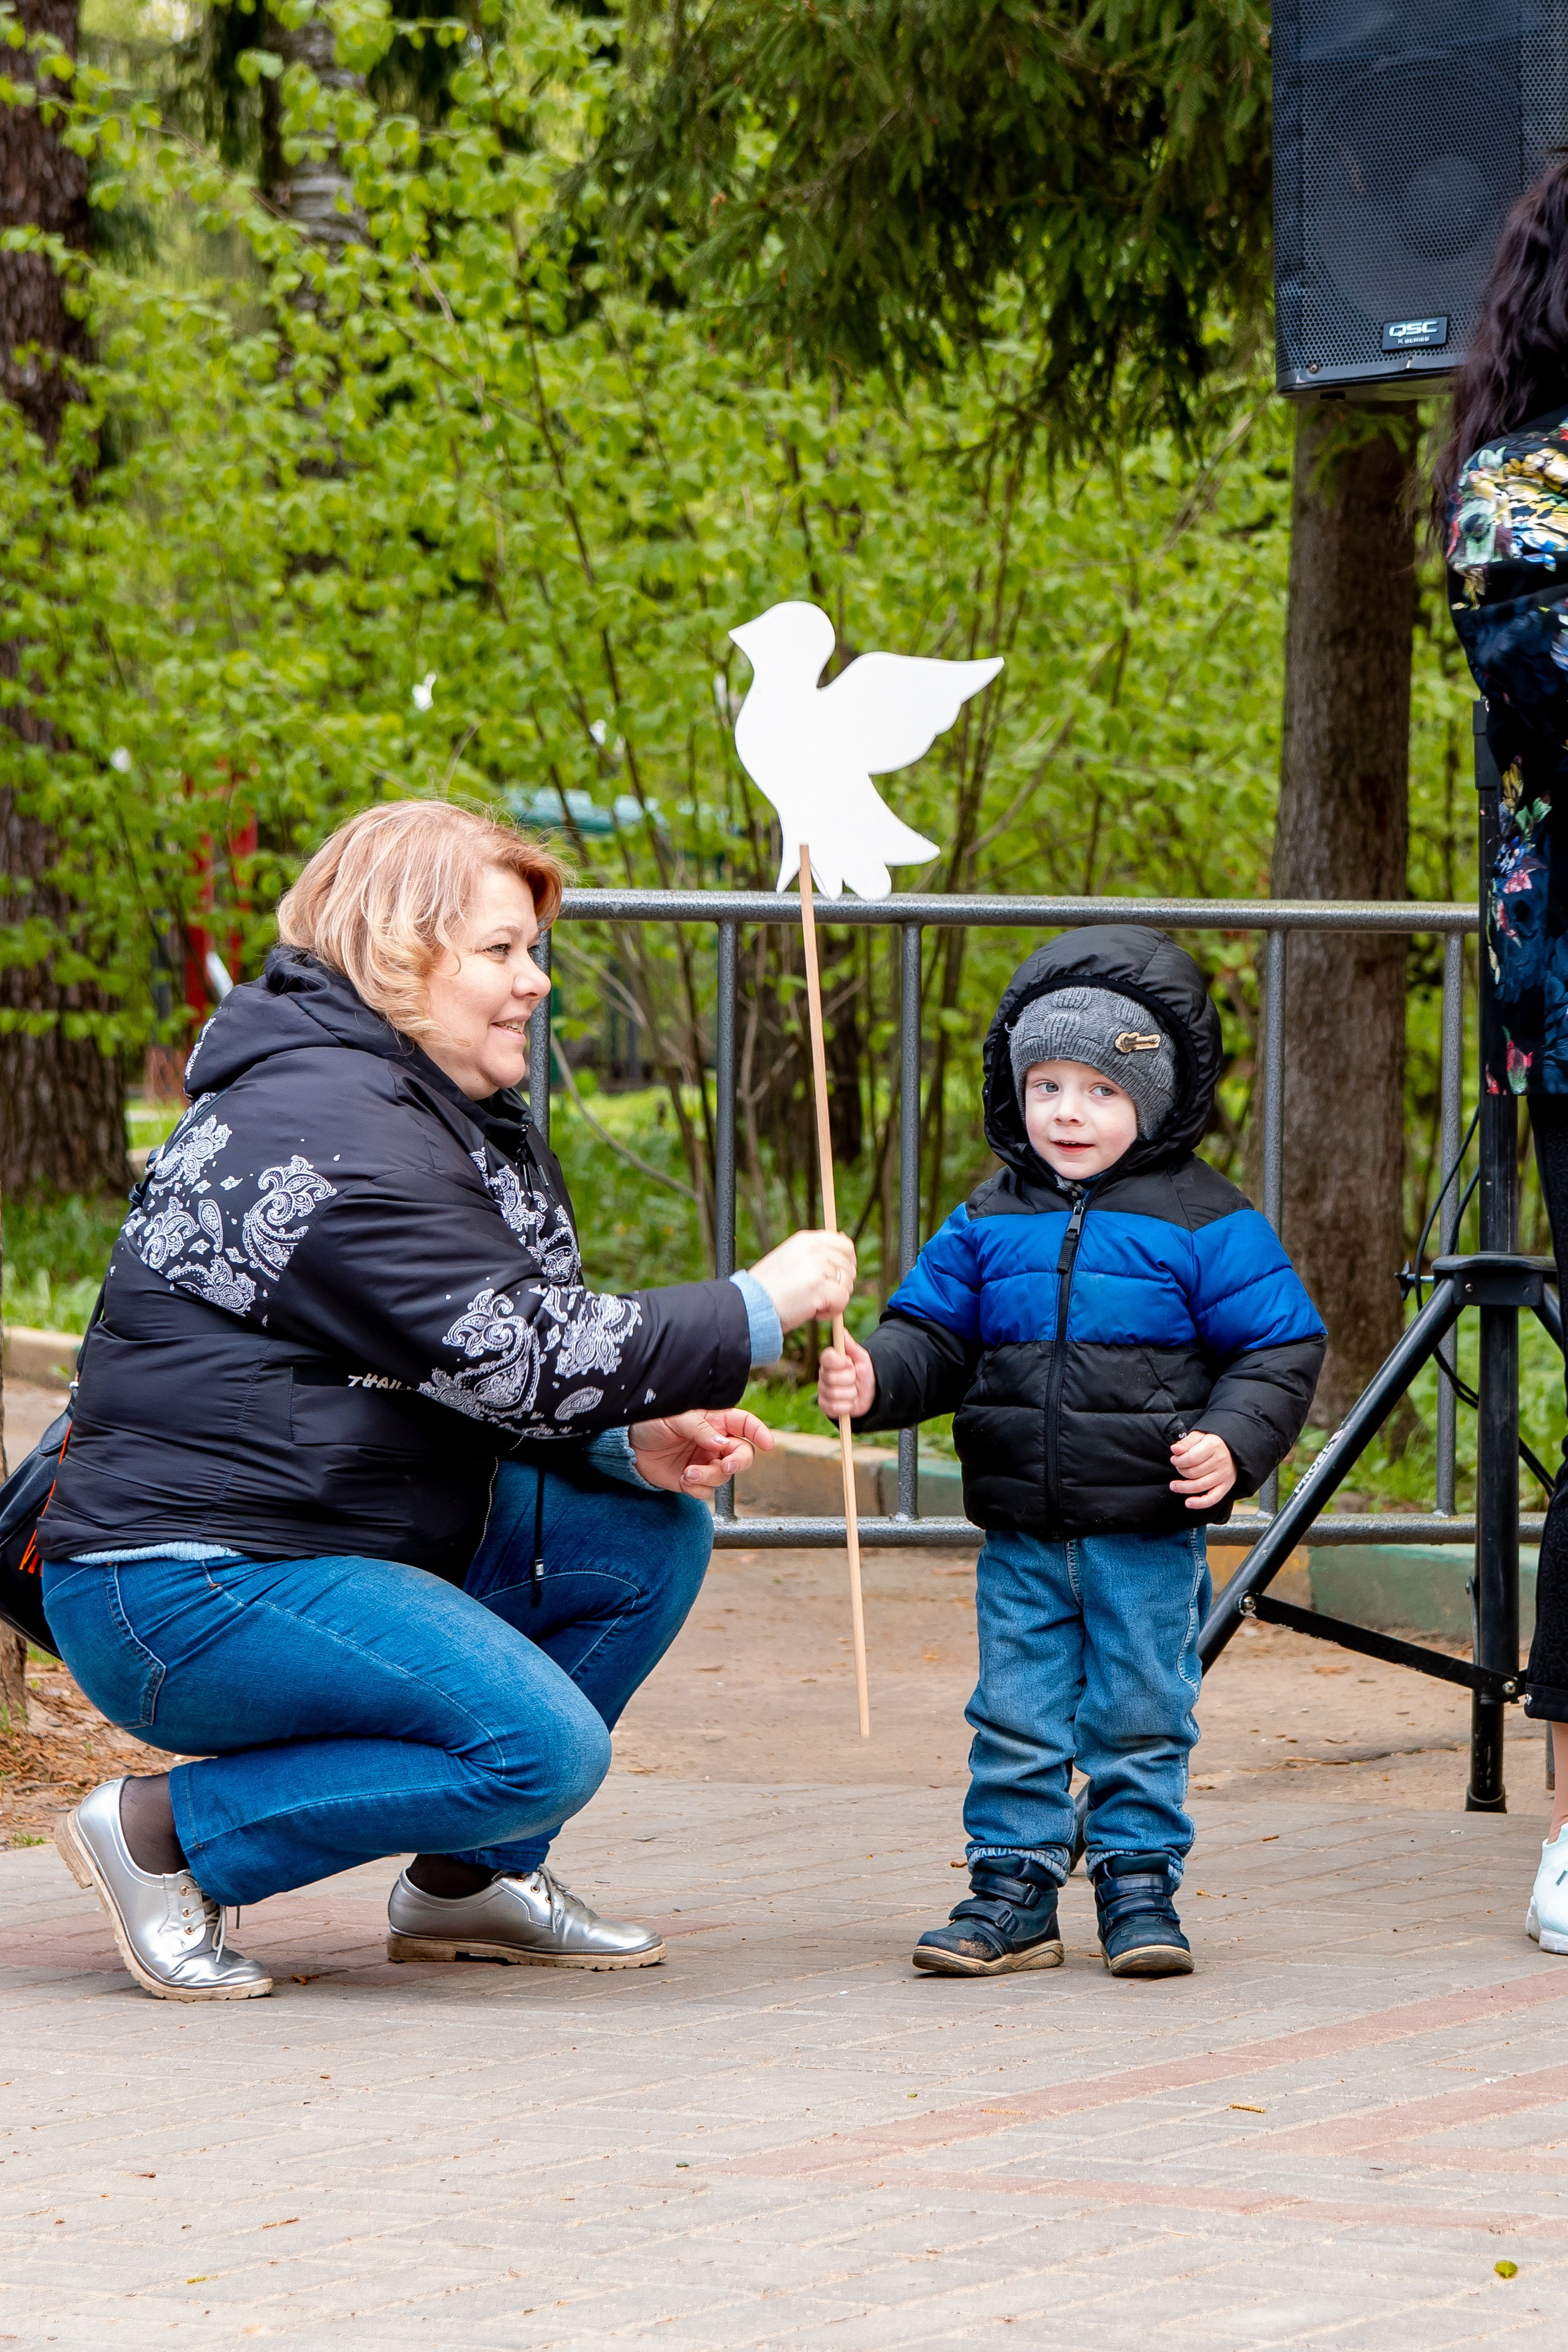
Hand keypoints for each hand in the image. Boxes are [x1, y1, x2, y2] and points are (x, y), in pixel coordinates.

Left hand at [630, 1407, 773, 1493]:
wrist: (629, 1445)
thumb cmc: (653, 1422)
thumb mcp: (676, 1418)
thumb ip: (701, 1429)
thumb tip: (722, 1444)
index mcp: (716, 1421)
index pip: (745, 1425)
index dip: (759, 1432)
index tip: (767, 1444)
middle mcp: (715, 1443)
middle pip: (742, 1455)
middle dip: (739, 1462)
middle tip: (726, 1464)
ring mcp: (706, 1462)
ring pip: (724, 1476)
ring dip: (709, 1476)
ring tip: (688, 1472)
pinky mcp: (694, 1480)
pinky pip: (707, 1491)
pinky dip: (697, 1488)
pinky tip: (683, 1479)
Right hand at [747, 1229, 855, 1332]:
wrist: (749, 1306)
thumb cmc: (768, 1290)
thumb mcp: (789, 1260)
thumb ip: (815, 1254)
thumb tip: (845, 1248)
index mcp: (806, 1240)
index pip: (845, 1245)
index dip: (846, 1265)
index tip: (835, 1280)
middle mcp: (813, 1249)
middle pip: (849, 1267)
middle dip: (839, 1286)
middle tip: (817, 1296)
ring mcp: (816, 1266)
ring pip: (847, 1285)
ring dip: (833, 1300)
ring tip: (810, 1304)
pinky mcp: (818, 1286)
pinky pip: (842, 1300)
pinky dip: (831, 1312)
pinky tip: (812, 1312)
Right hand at [818, 1333, 874, 1421]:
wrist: (870, 1394)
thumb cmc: (864, 1373)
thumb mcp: (862, 1358)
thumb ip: (851, 1346)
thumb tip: (842, 1331)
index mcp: (830, 1361)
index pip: (826, 1357)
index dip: (839, 1361)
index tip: (849, 1362)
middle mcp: (823, 1375)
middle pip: (833, 1378)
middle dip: (850, 1379)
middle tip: (854, 1379)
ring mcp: (823, 1391)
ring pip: (835, 1394)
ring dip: (851, 1393)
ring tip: (854, 1391)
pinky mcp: (825, 1406)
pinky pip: (835, 1407)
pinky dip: (847, 1406)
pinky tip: (849, 1402)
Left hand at [1169, 1429, 1235, 1510]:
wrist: (1231, 1449)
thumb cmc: (1211, 1443)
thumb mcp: (1198, 1436)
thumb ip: (1185, 1443)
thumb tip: (1175, 1450)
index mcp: (1214, 1446)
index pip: (1191, 1458)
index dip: (1178, 1461)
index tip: (1174, 1459)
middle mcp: (1220, 1461)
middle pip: (1194, 1472)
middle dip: (1181, 1471)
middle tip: (1178, 1467)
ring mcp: (1224, 1475)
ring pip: (1199, 1486)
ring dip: (1183, 1487)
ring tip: (1174, 1486)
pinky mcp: (1226, 1486)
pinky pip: (1213, 1498)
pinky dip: (1200, 1503)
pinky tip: (1189, 1503)